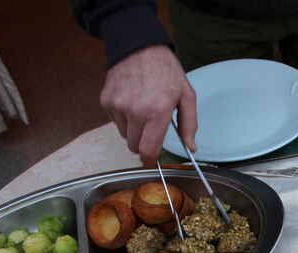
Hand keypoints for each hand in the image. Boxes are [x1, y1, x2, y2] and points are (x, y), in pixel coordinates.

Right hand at [100, 45, 196, 163]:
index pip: (148, 149)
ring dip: (133, 129)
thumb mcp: (186, 95)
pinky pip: (115, 122)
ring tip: (142, 109)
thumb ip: (190, 124)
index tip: (151, 160)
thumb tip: (191, 147)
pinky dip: (123, 117)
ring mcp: (118, 106)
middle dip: (143, 142)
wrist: (139, 46)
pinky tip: (131, 101)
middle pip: (134, 146)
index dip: (150, 159)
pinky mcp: (106, 101)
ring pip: (124, 135)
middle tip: (151, 127)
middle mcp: (135, 111)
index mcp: (157, 111)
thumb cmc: (166, 71)